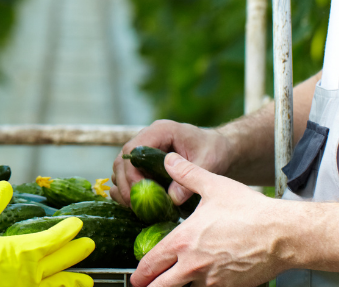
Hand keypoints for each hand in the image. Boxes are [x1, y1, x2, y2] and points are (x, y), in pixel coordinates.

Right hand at [0, 181, 95, 286]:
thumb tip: (4, 186)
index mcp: (23, 252)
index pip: (53, 238)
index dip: (67, 230)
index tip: (77, 224)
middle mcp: (31, 274)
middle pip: (61, 261)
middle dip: (76, 252)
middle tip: (90, 245)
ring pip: (57, 286)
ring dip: (73, 281)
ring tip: (88, 282)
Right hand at [111, 120, 227, 205]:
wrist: (217, 148)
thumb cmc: (214, 150)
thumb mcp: (208, 162)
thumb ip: (191, 177)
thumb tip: (172, 198)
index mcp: (161, 131)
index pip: (134, 149)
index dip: (132, 172)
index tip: (140, 193)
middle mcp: (148, 137)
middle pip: (124, 159)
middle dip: (125, 183)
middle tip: (133, 205)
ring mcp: (144, 149)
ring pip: (121, 167)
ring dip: (124, 187)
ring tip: (134, 207)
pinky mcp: (144, 161)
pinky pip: (127, 174)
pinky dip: (127, 188)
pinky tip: (135, 204)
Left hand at [133, 154, 281, 286]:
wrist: (281, 235)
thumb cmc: (250, 211)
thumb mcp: (214, 186)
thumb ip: (187, 174)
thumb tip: (169, 160)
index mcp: (183, 242)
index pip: (151, 264)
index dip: (140, 272)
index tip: (136, 276)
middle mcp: (193, 266)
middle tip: (145, 286)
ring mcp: (211, 281)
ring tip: (174, 283)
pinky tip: (204, 280)